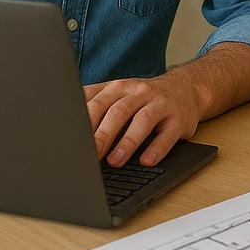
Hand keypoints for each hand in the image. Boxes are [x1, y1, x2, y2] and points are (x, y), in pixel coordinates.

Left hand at [82, 74, 199, 167]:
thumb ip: (93, 103)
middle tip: (90, 155)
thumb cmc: (144, 97)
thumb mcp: (118, 94)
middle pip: (117, 112)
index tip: (71, 141)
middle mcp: (139, 92)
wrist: (185, 88)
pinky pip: (167, 135)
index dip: (83, 123)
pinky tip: (147, 161)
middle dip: (102, 135)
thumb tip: (64, 123)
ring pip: (142, 121)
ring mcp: (160, 104)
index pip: (96, 103)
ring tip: (115, 162)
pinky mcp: (178, 119)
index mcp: (118, 88)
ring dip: (127, 143)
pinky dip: (157, 149)